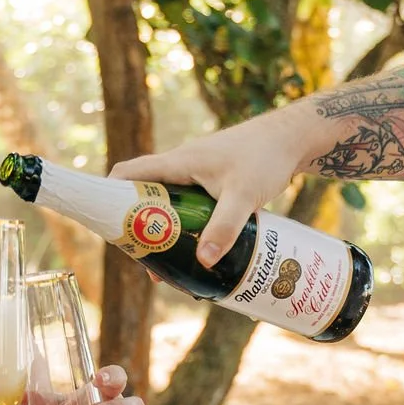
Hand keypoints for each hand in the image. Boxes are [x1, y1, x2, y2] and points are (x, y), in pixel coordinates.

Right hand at [108, 108, 316, 267]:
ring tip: (171, 266)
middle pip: (145, 196)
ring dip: (165, 231)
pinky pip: (191, 207)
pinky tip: (200, 251)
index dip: (110, 197)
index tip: (109, 228)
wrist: (293, 138)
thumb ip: (224, 228)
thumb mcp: (242, 196)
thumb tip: (202, 262)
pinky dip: (188, 227)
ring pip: (169, 204)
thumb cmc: (265, 157)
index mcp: (177, 162)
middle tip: (145, 261)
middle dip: (140, 228)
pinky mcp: (215, 182)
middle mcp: (182, 166)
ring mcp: (199, 174)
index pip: (127, 174)